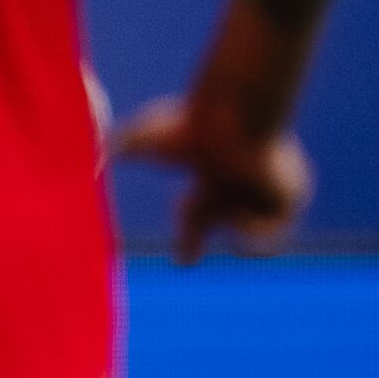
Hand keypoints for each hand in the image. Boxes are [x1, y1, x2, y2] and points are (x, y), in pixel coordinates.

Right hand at [109, 84, 310, 257]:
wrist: (233, 117)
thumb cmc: (190, 124)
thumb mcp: (143, 137)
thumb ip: (114, 148)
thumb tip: (87, 161)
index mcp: (210, 171)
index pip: (199, 212)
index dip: (189, 237)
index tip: (182, 261)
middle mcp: (239, 182)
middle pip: (218, 221)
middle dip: (195, 240)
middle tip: (184, 259)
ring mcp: (267, 189)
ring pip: (245, 228)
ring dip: (226, 221)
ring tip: (223, 202)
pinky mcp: (291, 196)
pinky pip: (275, 235)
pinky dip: (253, 232)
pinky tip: (238, 212)